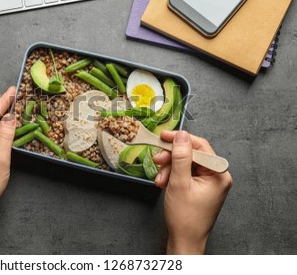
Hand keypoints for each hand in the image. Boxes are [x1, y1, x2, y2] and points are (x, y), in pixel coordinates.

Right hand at [153, 131, 232, 254]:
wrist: (185, 240)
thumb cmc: (185, 218)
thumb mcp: (180, 183)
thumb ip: (181, 157)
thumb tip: (182, 135)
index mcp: (219, 174)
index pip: (200, 146)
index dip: (180, 139)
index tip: (163, 136)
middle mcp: (217, 176)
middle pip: (191, 154)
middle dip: (172, 158)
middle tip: (157, 160)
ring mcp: (208, 182)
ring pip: (185, 163)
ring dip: (169, 168)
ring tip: (160, 180)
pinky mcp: (200, 187)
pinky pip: (185, 173)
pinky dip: (172, 176)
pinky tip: (164, 183)